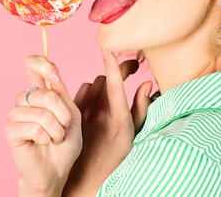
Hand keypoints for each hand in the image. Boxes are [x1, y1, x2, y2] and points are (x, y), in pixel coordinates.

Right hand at [3, 55, 82, 196]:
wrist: (56, 170)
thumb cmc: (64, 144)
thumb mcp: (71, 114)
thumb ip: (61, 93)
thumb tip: (52, 73)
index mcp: (40, 91)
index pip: (33, 64)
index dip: (43, 64)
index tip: (55, 76)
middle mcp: (25, 99)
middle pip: (45, 93)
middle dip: (62, 115)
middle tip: (62, 128)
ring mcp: (15, 113)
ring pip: (42, 113)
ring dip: (56, 130)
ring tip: (53, 138)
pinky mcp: (9, 130)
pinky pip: (34, 127)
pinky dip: (45, 138)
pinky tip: (41, 143)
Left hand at [63, 50, 152, 195]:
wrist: (87, 173)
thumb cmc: (115, 155)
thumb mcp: (134, 134)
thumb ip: (142, 107)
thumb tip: (146, 82)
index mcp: (118, 118)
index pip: (114, 84)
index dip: (112, 64)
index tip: (110, 48)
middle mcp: (99, 114)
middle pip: (105, 79)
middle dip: (116, 73)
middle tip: (128, 71)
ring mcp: (84, 113)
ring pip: (93, 83)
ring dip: (102, 82)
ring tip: (110, 92)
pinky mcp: (73, 113)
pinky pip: (81, 91)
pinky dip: (89, 91)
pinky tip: (94, 100)